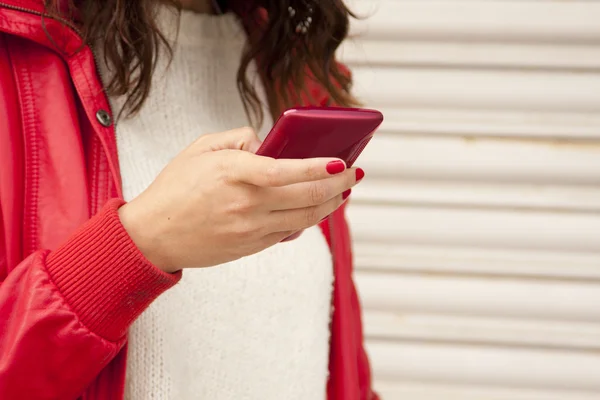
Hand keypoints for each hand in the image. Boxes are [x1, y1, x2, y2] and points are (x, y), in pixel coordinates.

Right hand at [118, 127, 361, 272]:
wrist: (153, 235)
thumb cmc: (174, 188)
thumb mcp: (200, 148)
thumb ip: (238, 139)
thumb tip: (268, 143)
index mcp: (233, 173)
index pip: (287, 171)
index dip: (320, 167)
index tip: (341, 161)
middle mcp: (246, 204)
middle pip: (306, 197)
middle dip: (338, 184)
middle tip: (353, 173)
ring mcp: (250, 229)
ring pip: (305, 219)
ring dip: (330, 204)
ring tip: (343, 191)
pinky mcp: (251, 247)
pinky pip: (289, 233)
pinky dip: (308, 220)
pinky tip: (317, 209)